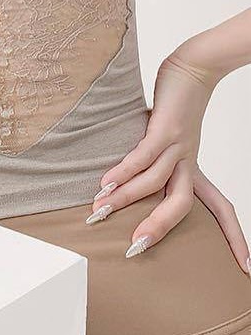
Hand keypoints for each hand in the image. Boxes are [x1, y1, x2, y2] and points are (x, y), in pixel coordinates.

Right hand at [87, 50, 249, 272]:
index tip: (247, 269)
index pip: (221, 209)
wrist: (194, 65)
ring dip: (125, 200)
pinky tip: (106, 183)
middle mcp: (189, 161)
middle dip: (159, 229)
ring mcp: (178, 145)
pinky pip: (143, 157)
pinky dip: (123, 172)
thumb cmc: (178, 101)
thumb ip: (153, 158)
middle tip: (135, 248)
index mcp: (194, 167)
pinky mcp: (165, 128)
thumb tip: (125, 177)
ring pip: (156, 184)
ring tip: (99, 211)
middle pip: (183, 206)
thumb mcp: (170, 137)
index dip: (234, 238)